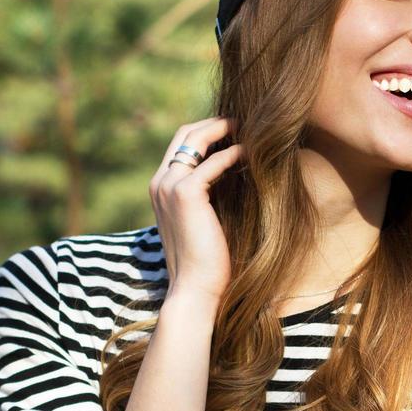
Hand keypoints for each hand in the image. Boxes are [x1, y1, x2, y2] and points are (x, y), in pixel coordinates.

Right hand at [148, 117, 244, 305]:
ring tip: (252, 130)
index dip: (207, 131)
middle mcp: (160, 182)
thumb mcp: (205, 220)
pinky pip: (212, 161)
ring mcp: (169, 186)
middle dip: (216, 122)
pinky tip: (251, 155)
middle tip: (245, 121)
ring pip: (195, 139)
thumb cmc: (206, 262)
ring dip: (224, 130)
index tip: (235, 130)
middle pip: (185, 133)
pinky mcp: (185, 194)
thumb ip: (210, 195)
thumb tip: (236, 174)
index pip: (181, 144)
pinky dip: (232, 153)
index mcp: (161, 188)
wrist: (195, 289)